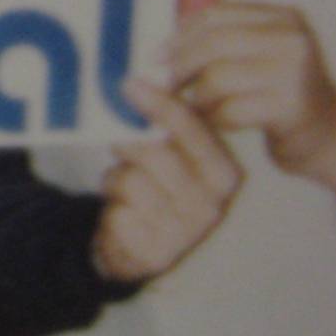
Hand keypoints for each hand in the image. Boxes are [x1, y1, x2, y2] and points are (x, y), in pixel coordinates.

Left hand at [91, 83, 241, 282]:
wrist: (138, 247)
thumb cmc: (155, 188)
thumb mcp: (170, 156)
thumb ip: (165, 126)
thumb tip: (142, 81)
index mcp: (223, 173)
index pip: (194, 130)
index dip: (162, 106)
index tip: (131, 85)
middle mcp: (212, 204)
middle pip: (157, 153)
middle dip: (130, 143)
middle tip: (119, 143)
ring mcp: (186, 233)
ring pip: (131, 181)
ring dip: (117, 179)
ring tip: (124, 189)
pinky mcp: (156, 254)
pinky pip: (118, 214)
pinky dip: (112, 210)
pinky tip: (123, 217)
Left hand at [167, 3, 335, 194]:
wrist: (326, 134)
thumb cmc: (277, 92)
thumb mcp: (256, 54)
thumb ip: (218, 42)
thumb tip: (160, 47)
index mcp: (283, 18)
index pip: (216, 15)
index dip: (180, 35)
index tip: (156, 56)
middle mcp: (293, 39)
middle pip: (214, 43)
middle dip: (180, 65)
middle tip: (161, 85)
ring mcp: (295, 72)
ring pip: (217, 78)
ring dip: (196, 97)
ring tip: (193, 107)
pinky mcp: (291, 107)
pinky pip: (230, 110)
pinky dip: (214, 118)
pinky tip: (215, 123)